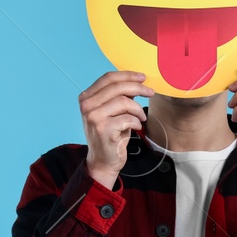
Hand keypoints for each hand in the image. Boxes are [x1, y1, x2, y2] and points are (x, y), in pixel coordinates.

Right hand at [79, 70, 152, 187]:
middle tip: (150, 93)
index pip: (108, 78)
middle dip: (138, 88)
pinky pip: (128, 118)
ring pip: (124, 102)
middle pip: (117, 87)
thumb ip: (120, 96)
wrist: (103, 160)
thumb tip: (137, 81)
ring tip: (141, 117)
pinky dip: (136, 122)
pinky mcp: (103, 129)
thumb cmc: (110, 134)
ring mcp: (93, 117)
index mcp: (86, 97)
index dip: (128, 75)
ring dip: (138, 109)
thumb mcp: (112, 111)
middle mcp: (87, 105)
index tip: (143, 77)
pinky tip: (135, 127)